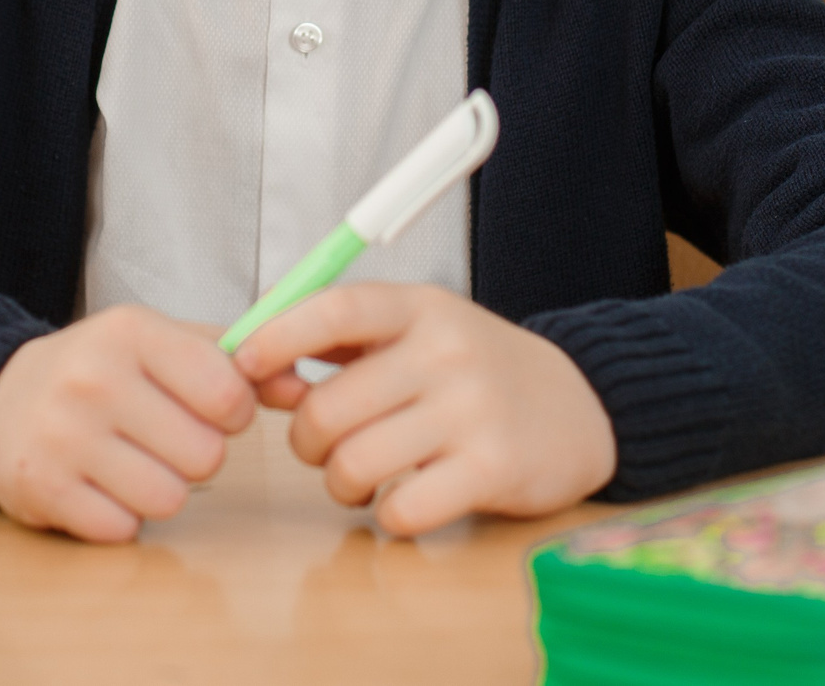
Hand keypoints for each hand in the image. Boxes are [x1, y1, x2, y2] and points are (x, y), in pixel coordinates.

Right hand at [0, 304, 255, 542]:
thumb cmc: (101, 371)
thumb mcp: (163, 345)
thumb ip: (236, 362)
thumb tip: (305, 387)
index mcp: (132, 332)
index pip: (228, 391)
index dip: (231, 412)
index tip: (206, 408)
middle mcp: (94, 378)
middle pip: (206, 455)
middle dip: (196, 456)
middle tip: (162, 439)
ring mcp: (63, 434)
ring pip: (169, 498)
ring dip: (161, 490)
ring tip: (131, 463)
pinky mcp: (42, 486)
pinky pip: (123, 528)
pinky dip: (120, 517)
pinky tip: (99, 486)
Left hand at [233, 284, 616, 536]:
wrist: (580, 407)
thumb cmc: (474, 371)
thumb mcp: (418, 332)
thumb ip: (343, 345)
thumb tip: (253, 368)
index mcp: (420, 308)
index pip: (334, 309)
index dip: (276, 336)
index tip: (244, 364)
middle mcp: (446, 352)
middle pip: (327, 407)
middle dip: (306, 440)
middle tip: (324, 448)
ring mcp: (473, 410)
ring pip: (354, 463)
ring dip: (341, 483)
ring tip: (360, 478)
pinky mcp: (494, 469)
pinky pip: (401, 509)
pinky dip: (387, 516)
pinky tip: (402, 501)